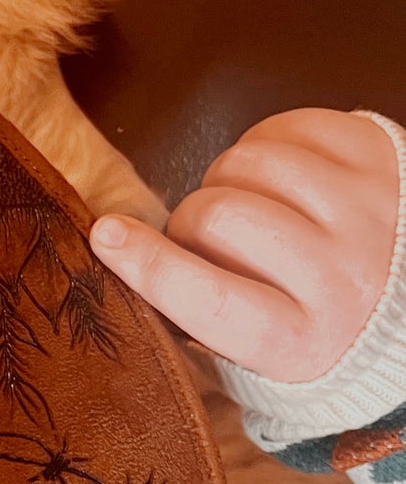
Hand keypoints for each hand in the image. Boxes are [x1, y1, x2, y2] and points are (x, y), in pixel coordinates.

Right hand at [89, 109, 399, 381]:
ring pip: (249, 163)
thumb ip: (197, 319)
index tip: (105, 234)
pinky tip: (270, 174)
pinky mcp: (379, 159)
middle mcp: (338, 279)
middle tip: (202, 238)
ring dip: (224, 179)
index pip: (206, 297)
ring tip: (241, 204)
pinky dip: (263, 142)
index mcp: (297, 342)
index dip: (147, 263)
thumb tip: (121, 253)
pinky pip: (290, 126)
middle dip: (189, 221)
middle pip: (218, 218)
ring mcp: (364, 212)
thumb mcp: (259, 357)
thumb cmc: (313, 332)